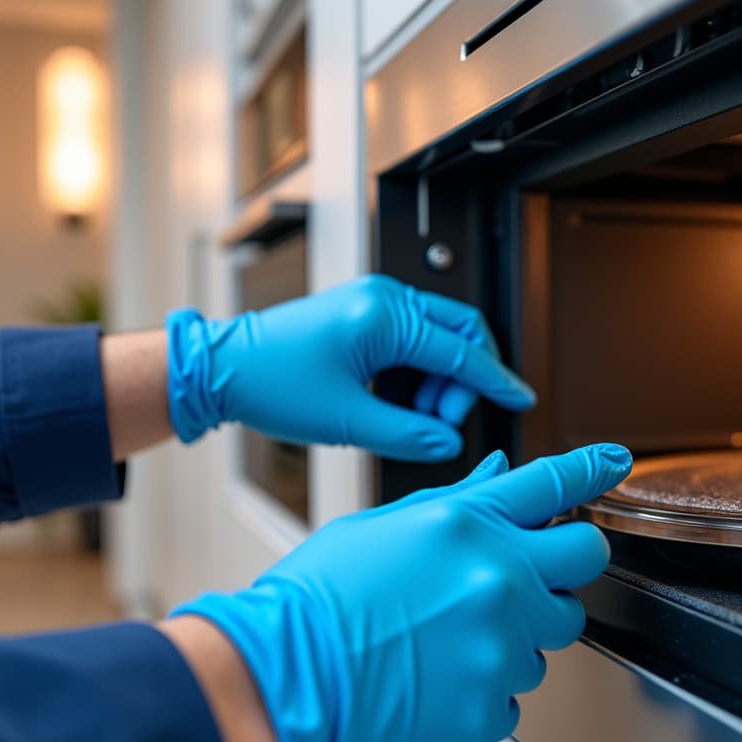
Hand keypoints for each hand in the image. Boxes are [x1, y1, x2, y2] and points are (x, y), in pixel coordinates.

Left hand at [165, 275, 534, 459]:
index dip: (495, 382)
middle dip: (465, 381)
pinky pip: (413, 339)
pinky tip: (399, 403)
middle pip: (460, 333)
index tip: (520, 399)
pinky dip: (418, 372)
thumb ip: (408, 435)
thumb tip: (446, 443)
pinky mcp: (364, 313)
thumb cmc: (271, 384)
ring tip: (414, 418)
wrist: (221, 368)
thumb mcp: (347, 421)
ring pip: (438, 337)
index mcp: (385, 316)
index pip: (461, 352)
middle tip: (446, 421)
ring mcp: (374, 301)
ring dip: (439, 380)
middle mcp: (384, 298)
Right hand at [171, 442, 631, 741]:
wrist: (279, 681)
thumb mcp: (379, 528)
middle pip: (585, 560)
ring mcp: (497, 647)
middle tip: (531, 574)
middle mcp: (495, 581)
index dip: (593, 468)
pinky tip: (437, 676)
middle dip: (568, 562)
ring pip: (552, 635)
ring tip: (451, 637)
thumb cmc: (316, 601)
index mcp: (465, 526)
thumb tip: (495, 477)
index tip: (616, 462)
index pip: (552, 485)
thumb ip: (452, 503)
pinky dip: (486, 684)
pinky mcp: (487, 705)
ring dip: (519, 632)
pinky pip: (514, 690)